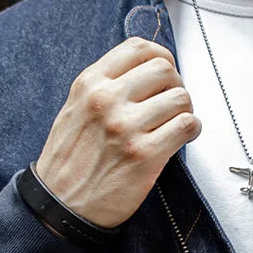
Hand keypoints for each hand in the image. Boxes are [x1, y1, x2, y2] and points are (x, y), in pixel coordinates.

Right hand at [36, 37, 201, 228]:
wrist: (61, 204)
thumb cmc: (70, 160)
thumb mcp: (76, 109)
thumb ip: (105, 88)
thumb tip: (145, 74)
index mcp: (90, 84)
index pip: (138, 48)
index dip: (161, 58)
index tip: (165, 75)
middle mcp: (107, 100)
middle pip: (164, 69)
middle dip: (176, 84)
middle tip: (173, 104)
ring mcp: (126, 127)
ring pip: (180, 97)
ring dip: (186, 110)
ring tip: (177, 124)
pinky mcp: (144, 155)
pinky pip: (186, 126)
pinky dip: (192, 129)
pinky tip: (182, 137)